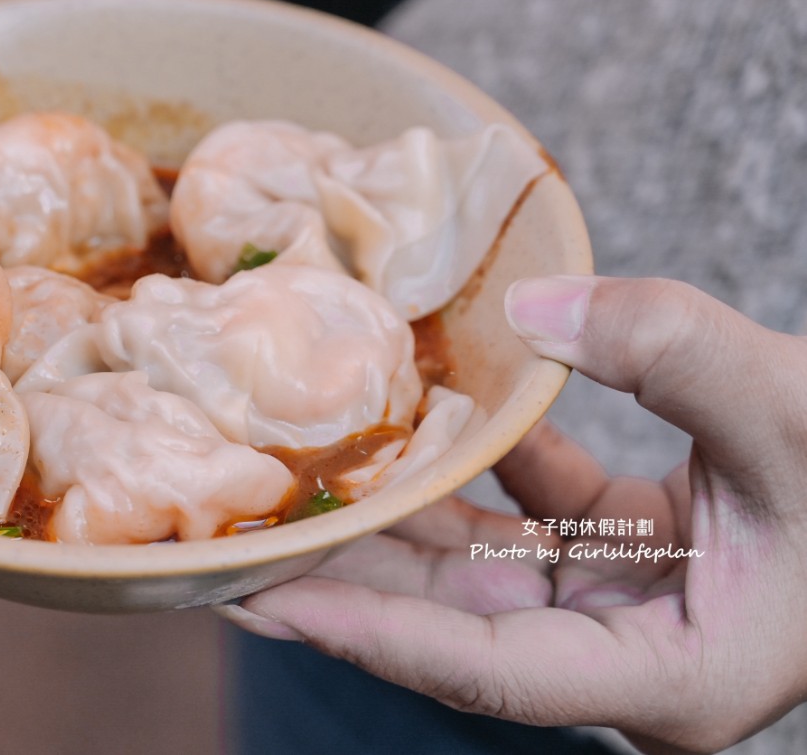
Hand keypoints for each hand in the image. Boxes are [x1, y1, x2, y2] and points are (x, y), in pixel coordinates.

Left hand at [225, 276, 806, 753]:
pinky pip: (527, 505)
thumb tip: (536, 304)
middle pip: (451, 621)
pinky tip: (416, 411)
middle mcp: (632, 653)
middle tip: (235, 538)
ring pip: (478, 560)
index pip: (481, 669)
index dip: (366, 632)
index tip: (259, 594)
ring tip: (293, 471)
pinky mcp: (630, 544)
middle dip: (345, 574)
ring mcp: (627, 599)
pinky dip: (477, 459)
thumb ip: (669, 347)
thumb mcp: (795, 411)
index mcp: (671, 680)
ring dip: (395, 510)